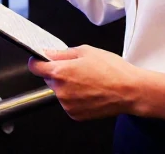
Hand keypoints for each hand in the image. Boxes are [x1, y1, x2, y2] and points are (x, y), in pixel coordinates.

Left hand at [28, 45, 164, 120]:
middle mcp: (60, 90)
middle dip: (59, 73)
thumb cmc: (112, 70)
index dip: (38, 61)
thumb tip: (48, 53)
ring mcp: (67, 104)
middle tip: (78, 69)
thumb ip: (62, 53)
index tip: (41, 60)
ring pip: (59, 92)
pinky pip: (68, 103)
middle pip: (49, 79)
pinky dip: (75, 98)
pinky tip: (90, 91)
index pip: (35, 67)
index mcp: (60, 72)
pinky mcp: (75, 114)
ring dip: (68, 86)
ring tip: (88, 81)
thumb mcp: (86, 51)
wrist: (129, 91)